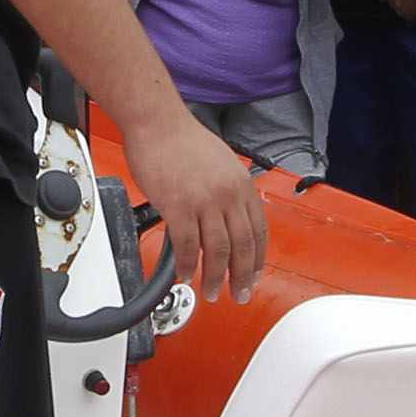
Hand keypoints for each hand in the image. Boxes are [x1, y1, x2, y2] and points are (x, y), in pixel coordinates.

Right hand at [124, 103, 267, 305]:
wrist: (157, 123)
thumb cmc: (181, 139)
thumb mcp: (220, 164)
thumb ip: (228, 192)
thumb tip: (227, 217)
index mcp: (241, 185)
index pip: (258, 231)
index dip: (257, 259)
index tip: (254, 275)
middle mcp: (228, 195)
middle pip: (242, 246)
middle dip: (241, 276)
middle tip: (239, 293)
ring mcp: (204, 202)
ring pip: (216, 251)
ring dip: (215, 276)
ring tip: (211, 290)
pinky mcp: (178, 207)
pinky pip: (186, 245)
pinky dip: (186, 264)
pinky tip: (185, 273)